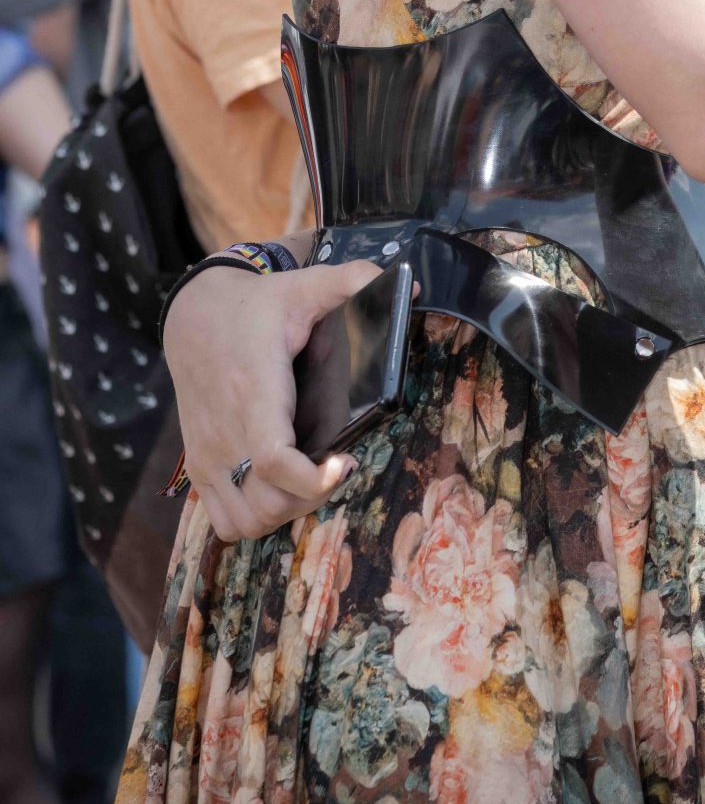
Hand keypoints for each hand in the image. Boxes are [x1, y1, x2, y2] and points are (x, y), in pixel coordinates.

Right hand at [165, 259, 379, 542]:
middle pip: (265, 504)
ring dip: (283, 514)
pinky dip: (254, 519)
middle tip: (338, 468)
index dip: (313, 479)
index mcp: (254, 392)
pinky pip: (224, 520)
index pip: (275, 460)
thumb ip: (353, 280)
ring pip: (244, 522)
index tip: (347, 463)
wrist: (194, 318)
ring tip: (311, 482)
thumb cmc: (256, 307)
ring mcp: (208, 456)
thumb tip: (412, 286)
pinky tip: (280, 491)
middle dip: (311, 497)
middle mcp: (225, 433)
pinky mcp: (198, 466)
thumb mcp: (304, 284)